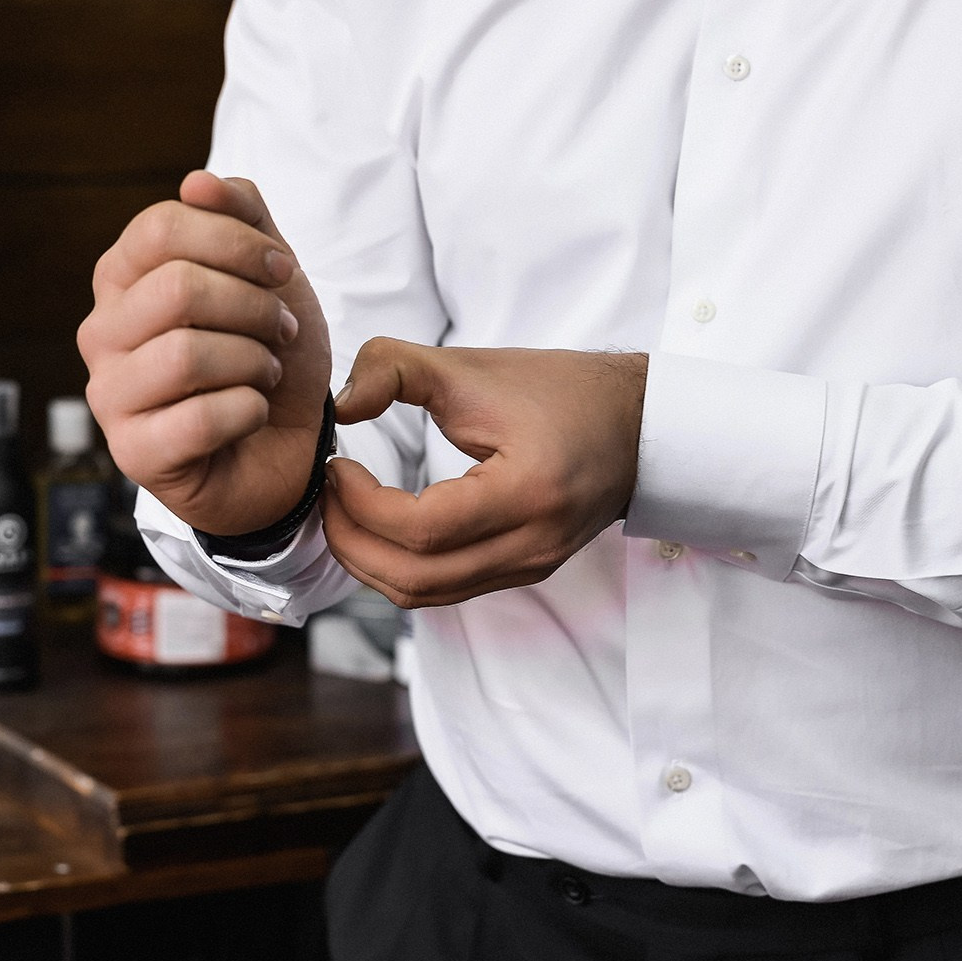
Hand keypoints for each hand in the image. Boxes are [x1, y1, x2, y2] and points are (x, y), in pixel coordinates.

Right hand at [78, 171, 333, 534]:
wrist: (288, 444)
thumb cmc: (265, 354)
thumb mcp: (267, 272)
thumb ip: (240, 215)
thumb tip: (196, 182)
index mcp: (121, 278)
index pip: (160, 228)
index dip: (236, 242)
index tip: (281, 269)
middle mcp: (101, 333)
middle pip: (175, 288)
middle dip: (254, 306)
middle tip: (281, 330)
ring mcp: (110, 396)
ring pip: (185, 354)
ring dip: (254, 361)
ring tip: (267, 373)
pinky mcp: (134, 453)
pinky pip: (200, 418)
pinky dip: (250, 411)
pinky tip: (252, 414)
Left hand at [323, 341, 646, 607]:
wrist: (635, 424)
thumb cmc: (557, 390)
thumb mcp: (470, 365)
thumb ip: (394, 368)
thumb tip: (339, 405)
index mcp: (527, 492)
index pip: (423, 530)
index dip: (362, 506)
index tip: (337, 466)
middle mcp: (532, 544)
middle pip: (417, 579)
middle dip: (352, 543)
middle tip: (326, 496)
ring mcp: (529, 566)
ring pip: (425, 596)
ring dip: (369, 563)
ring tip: (343, 513)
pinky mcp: (522, 571)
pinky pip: (445, 590)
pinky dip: (399, 567)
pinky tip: (378, 528)